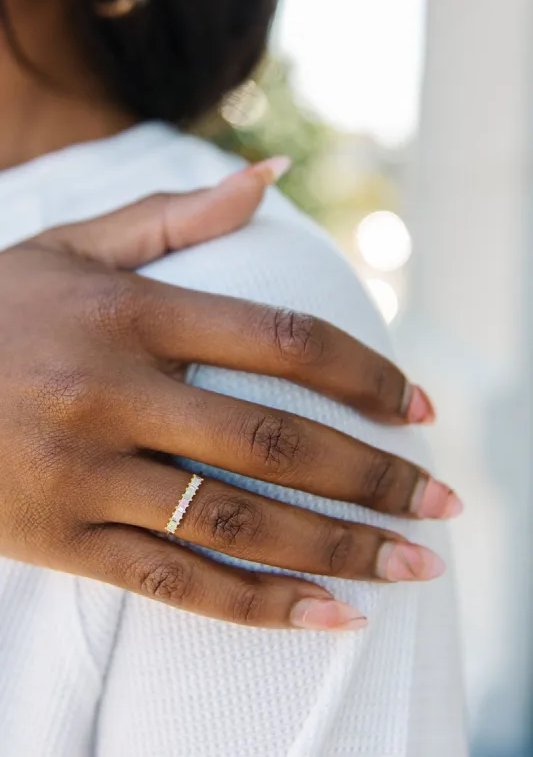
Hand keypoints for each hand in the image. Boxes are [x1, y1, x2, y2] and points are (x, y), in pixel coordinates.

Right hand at [0, 160, 460, 630]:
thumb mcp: (73, 247)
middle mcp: (110, 391)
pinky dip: (257, 604)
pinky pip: (172, 582)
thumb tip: (269, 174)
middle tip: (443, 505)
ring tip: (412, 569)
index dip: (363, 373)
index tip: (418, 408)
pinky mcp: (59, 538)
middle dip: (373, 476)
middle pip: (274, 438)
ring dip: (337, 548)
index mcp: (128, 313)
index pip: (279, 339)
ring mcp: (83, 471)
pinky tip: (329, 616)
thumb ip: (175, 215)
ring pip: (234, 520)